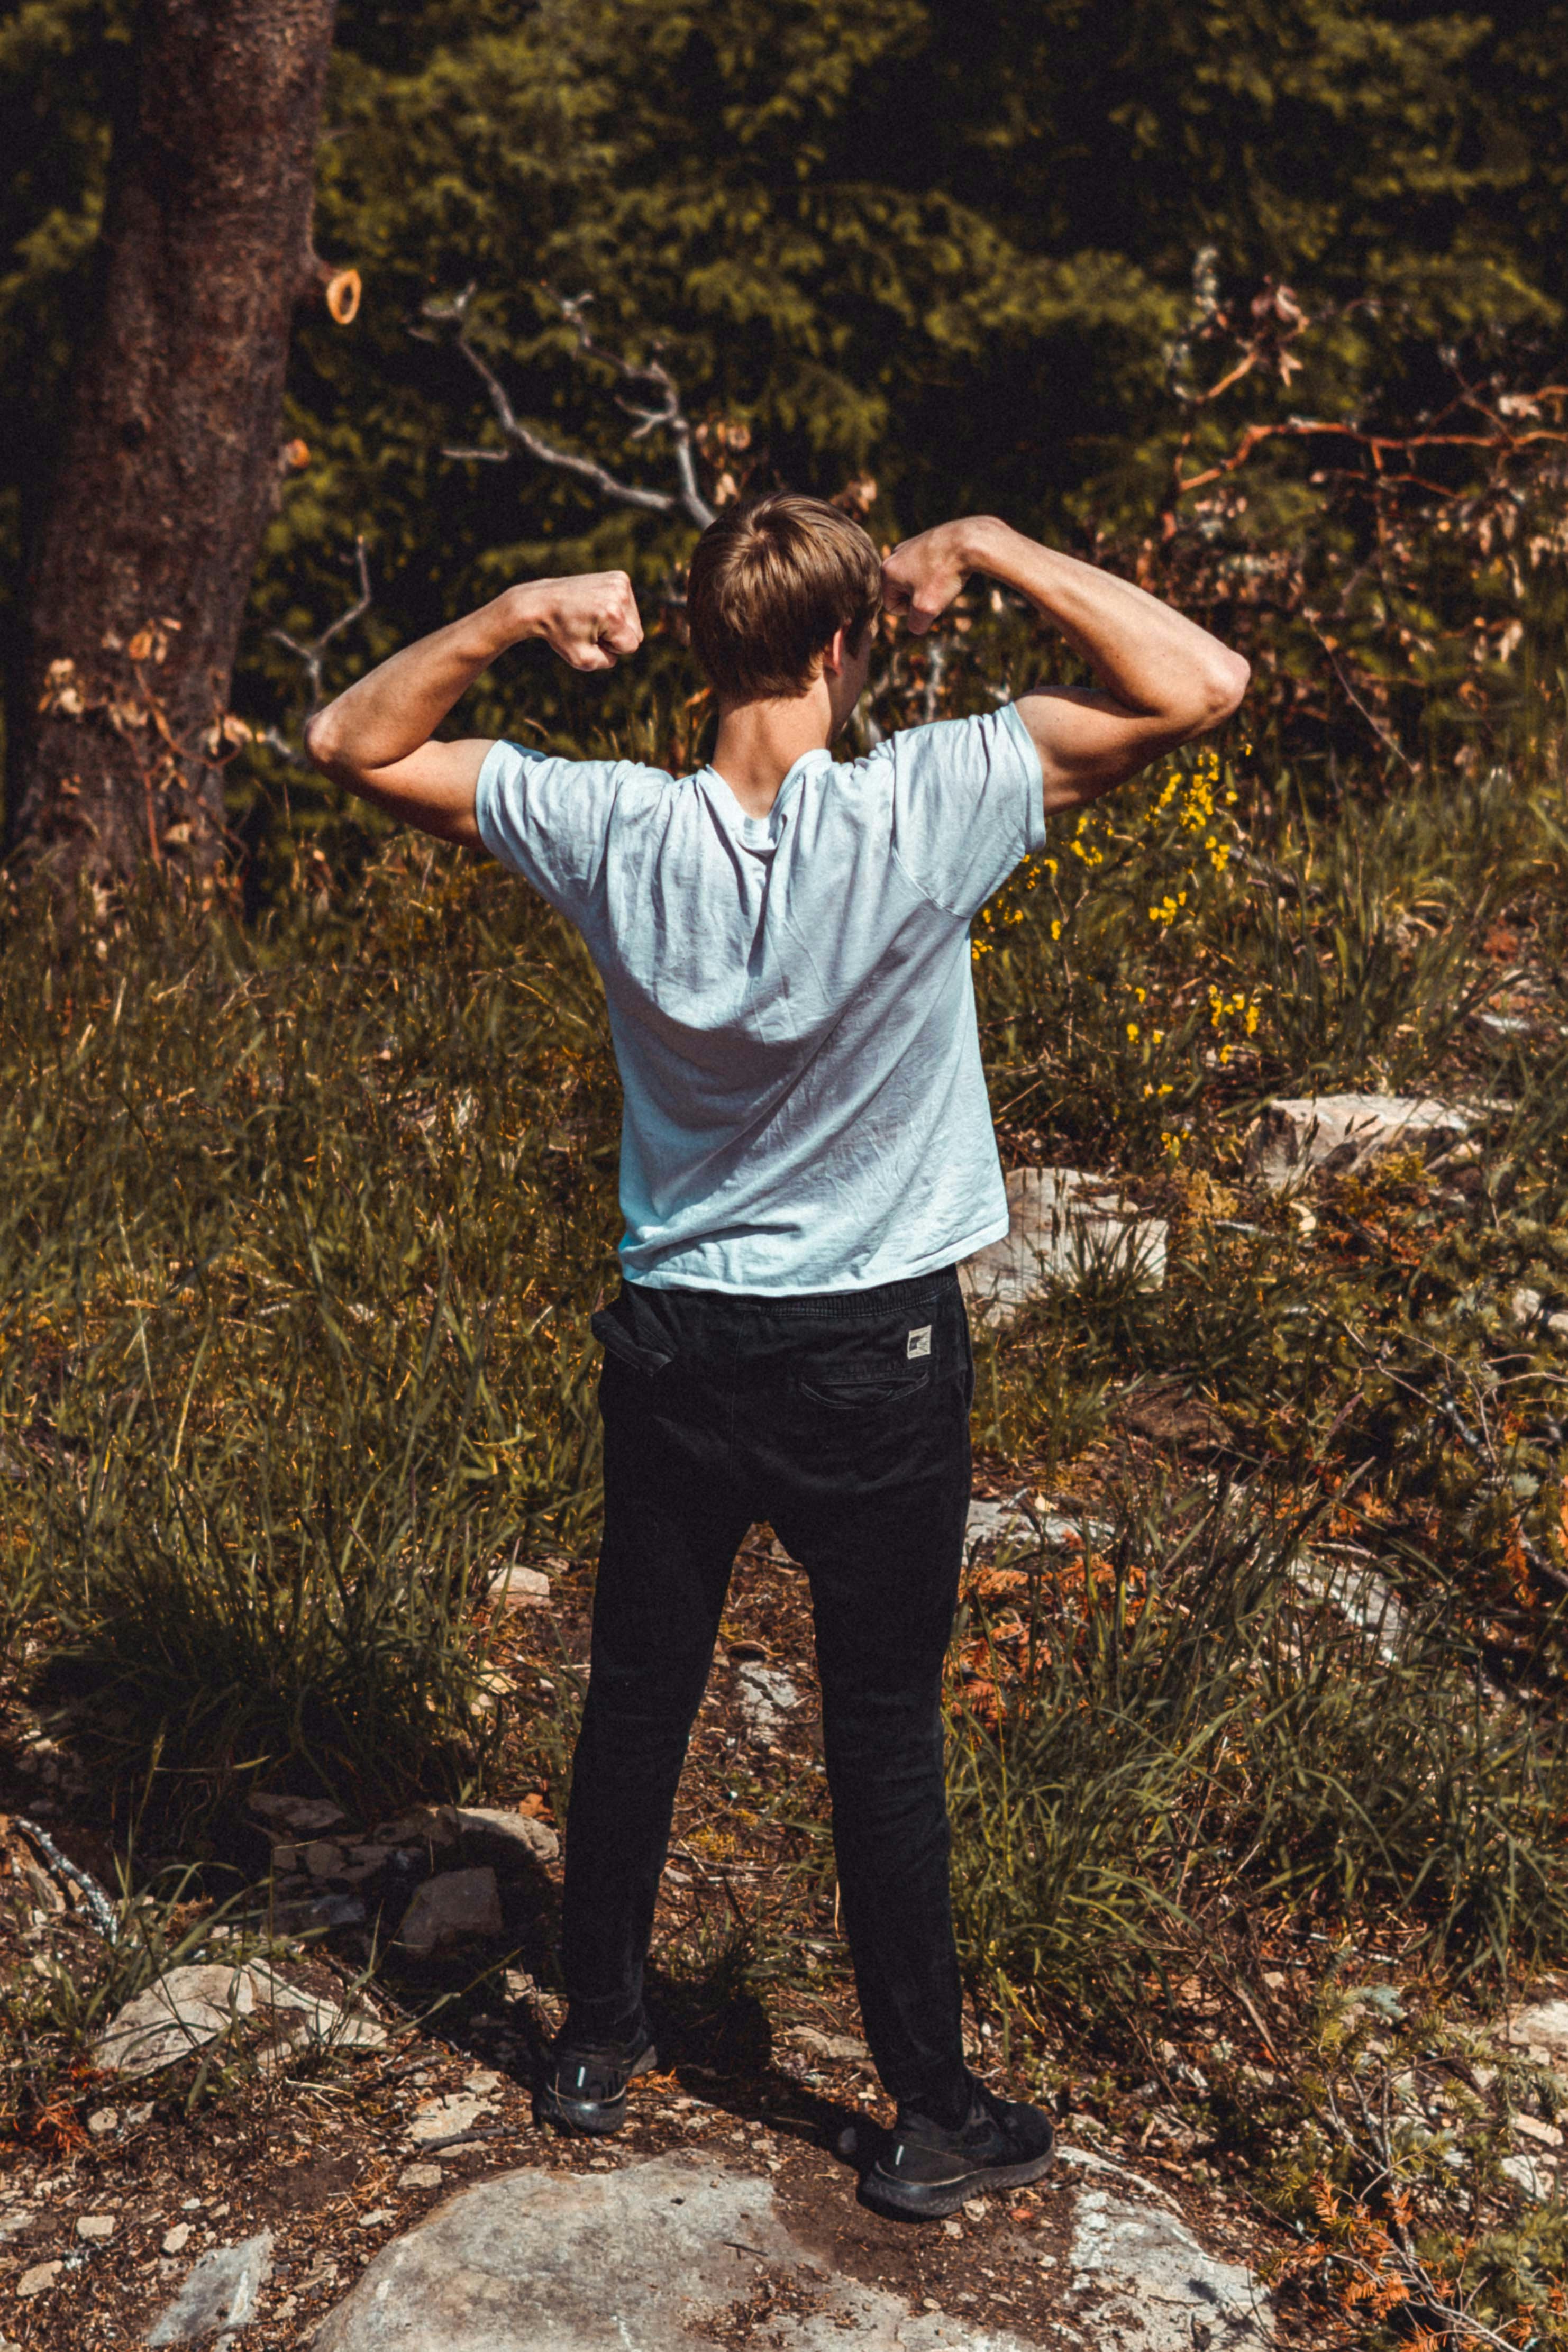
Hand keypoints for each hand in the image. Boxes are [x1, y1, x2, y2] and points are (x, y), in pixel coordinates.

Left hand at [517, 571, 644, 671]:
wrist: (542, 603)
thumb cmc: (560, 633)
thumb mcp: (583, 660)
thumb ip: (610, 660)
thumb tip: (625, 644)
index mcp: (613, 614)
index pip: (631, 645)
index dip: (611, 648)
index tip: (590, 638)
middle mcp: (620, 594)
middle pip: (637, 632)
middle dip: (616, 636)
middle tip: (590, 628)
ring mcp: (620, 582)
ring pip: (634, 619)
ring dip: (616, 624)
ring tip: (592, 617)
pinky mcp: (619, 577)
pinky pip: (629, 605)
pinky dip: (615, 609)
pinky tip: (597, 606)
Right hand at [881, 519, 999, 635]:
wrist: (969, 542)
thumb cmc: (944, 575)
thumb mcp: (926, 609)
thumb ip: (915, 624)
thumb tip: (917, 625)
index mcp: (887, 571)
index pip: (892, 606)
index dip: (911, 611)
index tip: (928, 598)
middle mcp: (895, 555)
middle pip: (904, 592)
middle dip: (920, 596)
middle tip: (938, 588)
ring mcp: (910, 544)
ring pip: (917, 579)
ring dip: (930, 585)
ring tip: (945, 577)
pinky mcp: (927, 539)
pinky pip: (928, 566)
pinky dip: (939, 571)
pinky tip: (951, 566)